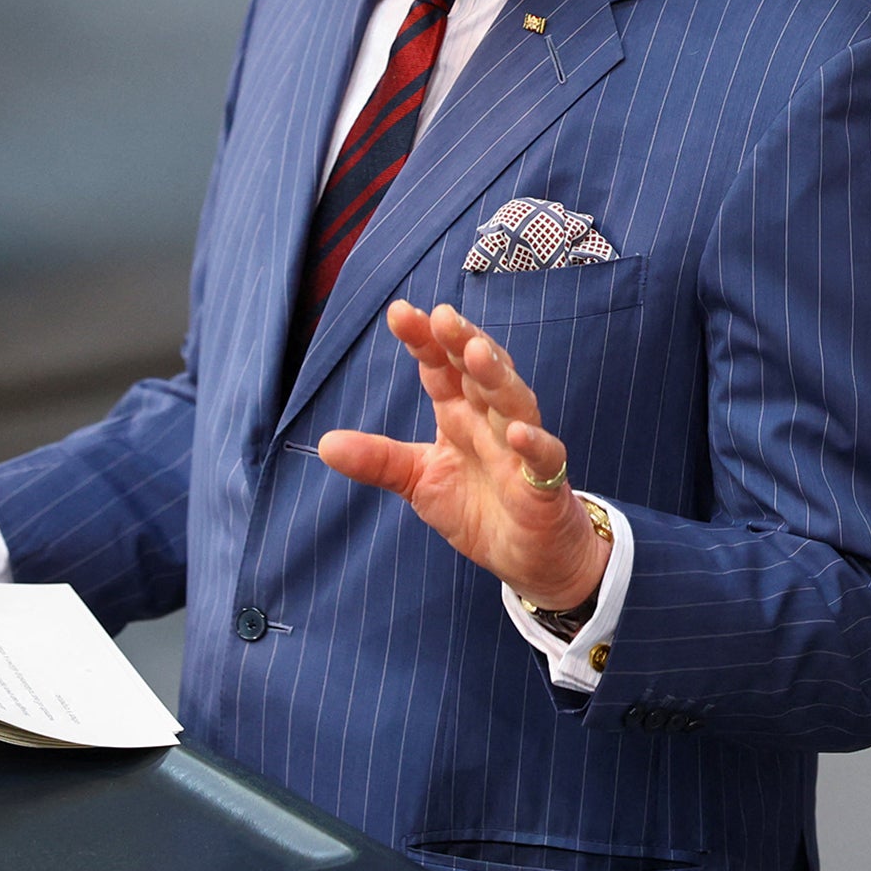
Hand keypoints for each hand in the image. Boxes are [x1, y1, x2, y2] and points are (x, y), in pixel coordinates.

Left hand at [318, 301, 610, 609]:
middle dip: (460, 341)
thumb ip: (378, 459)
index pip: (440, 367)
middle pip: (477, 371)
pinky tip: (517, 431)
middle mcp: (490, 420)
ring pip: (513, 402)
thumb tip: (324, 444)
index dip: (423, 340)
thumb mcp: (418, 481)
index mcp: (459, 412)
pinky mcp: (545, 483)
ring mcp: (520, 449)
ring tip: (476, 352)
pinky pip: (545, 458)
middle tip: (441, 316)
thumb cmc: (478, 508)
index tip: (399, 313)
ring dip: (496, 376)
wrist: (528, 557)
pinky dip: (533, 443)